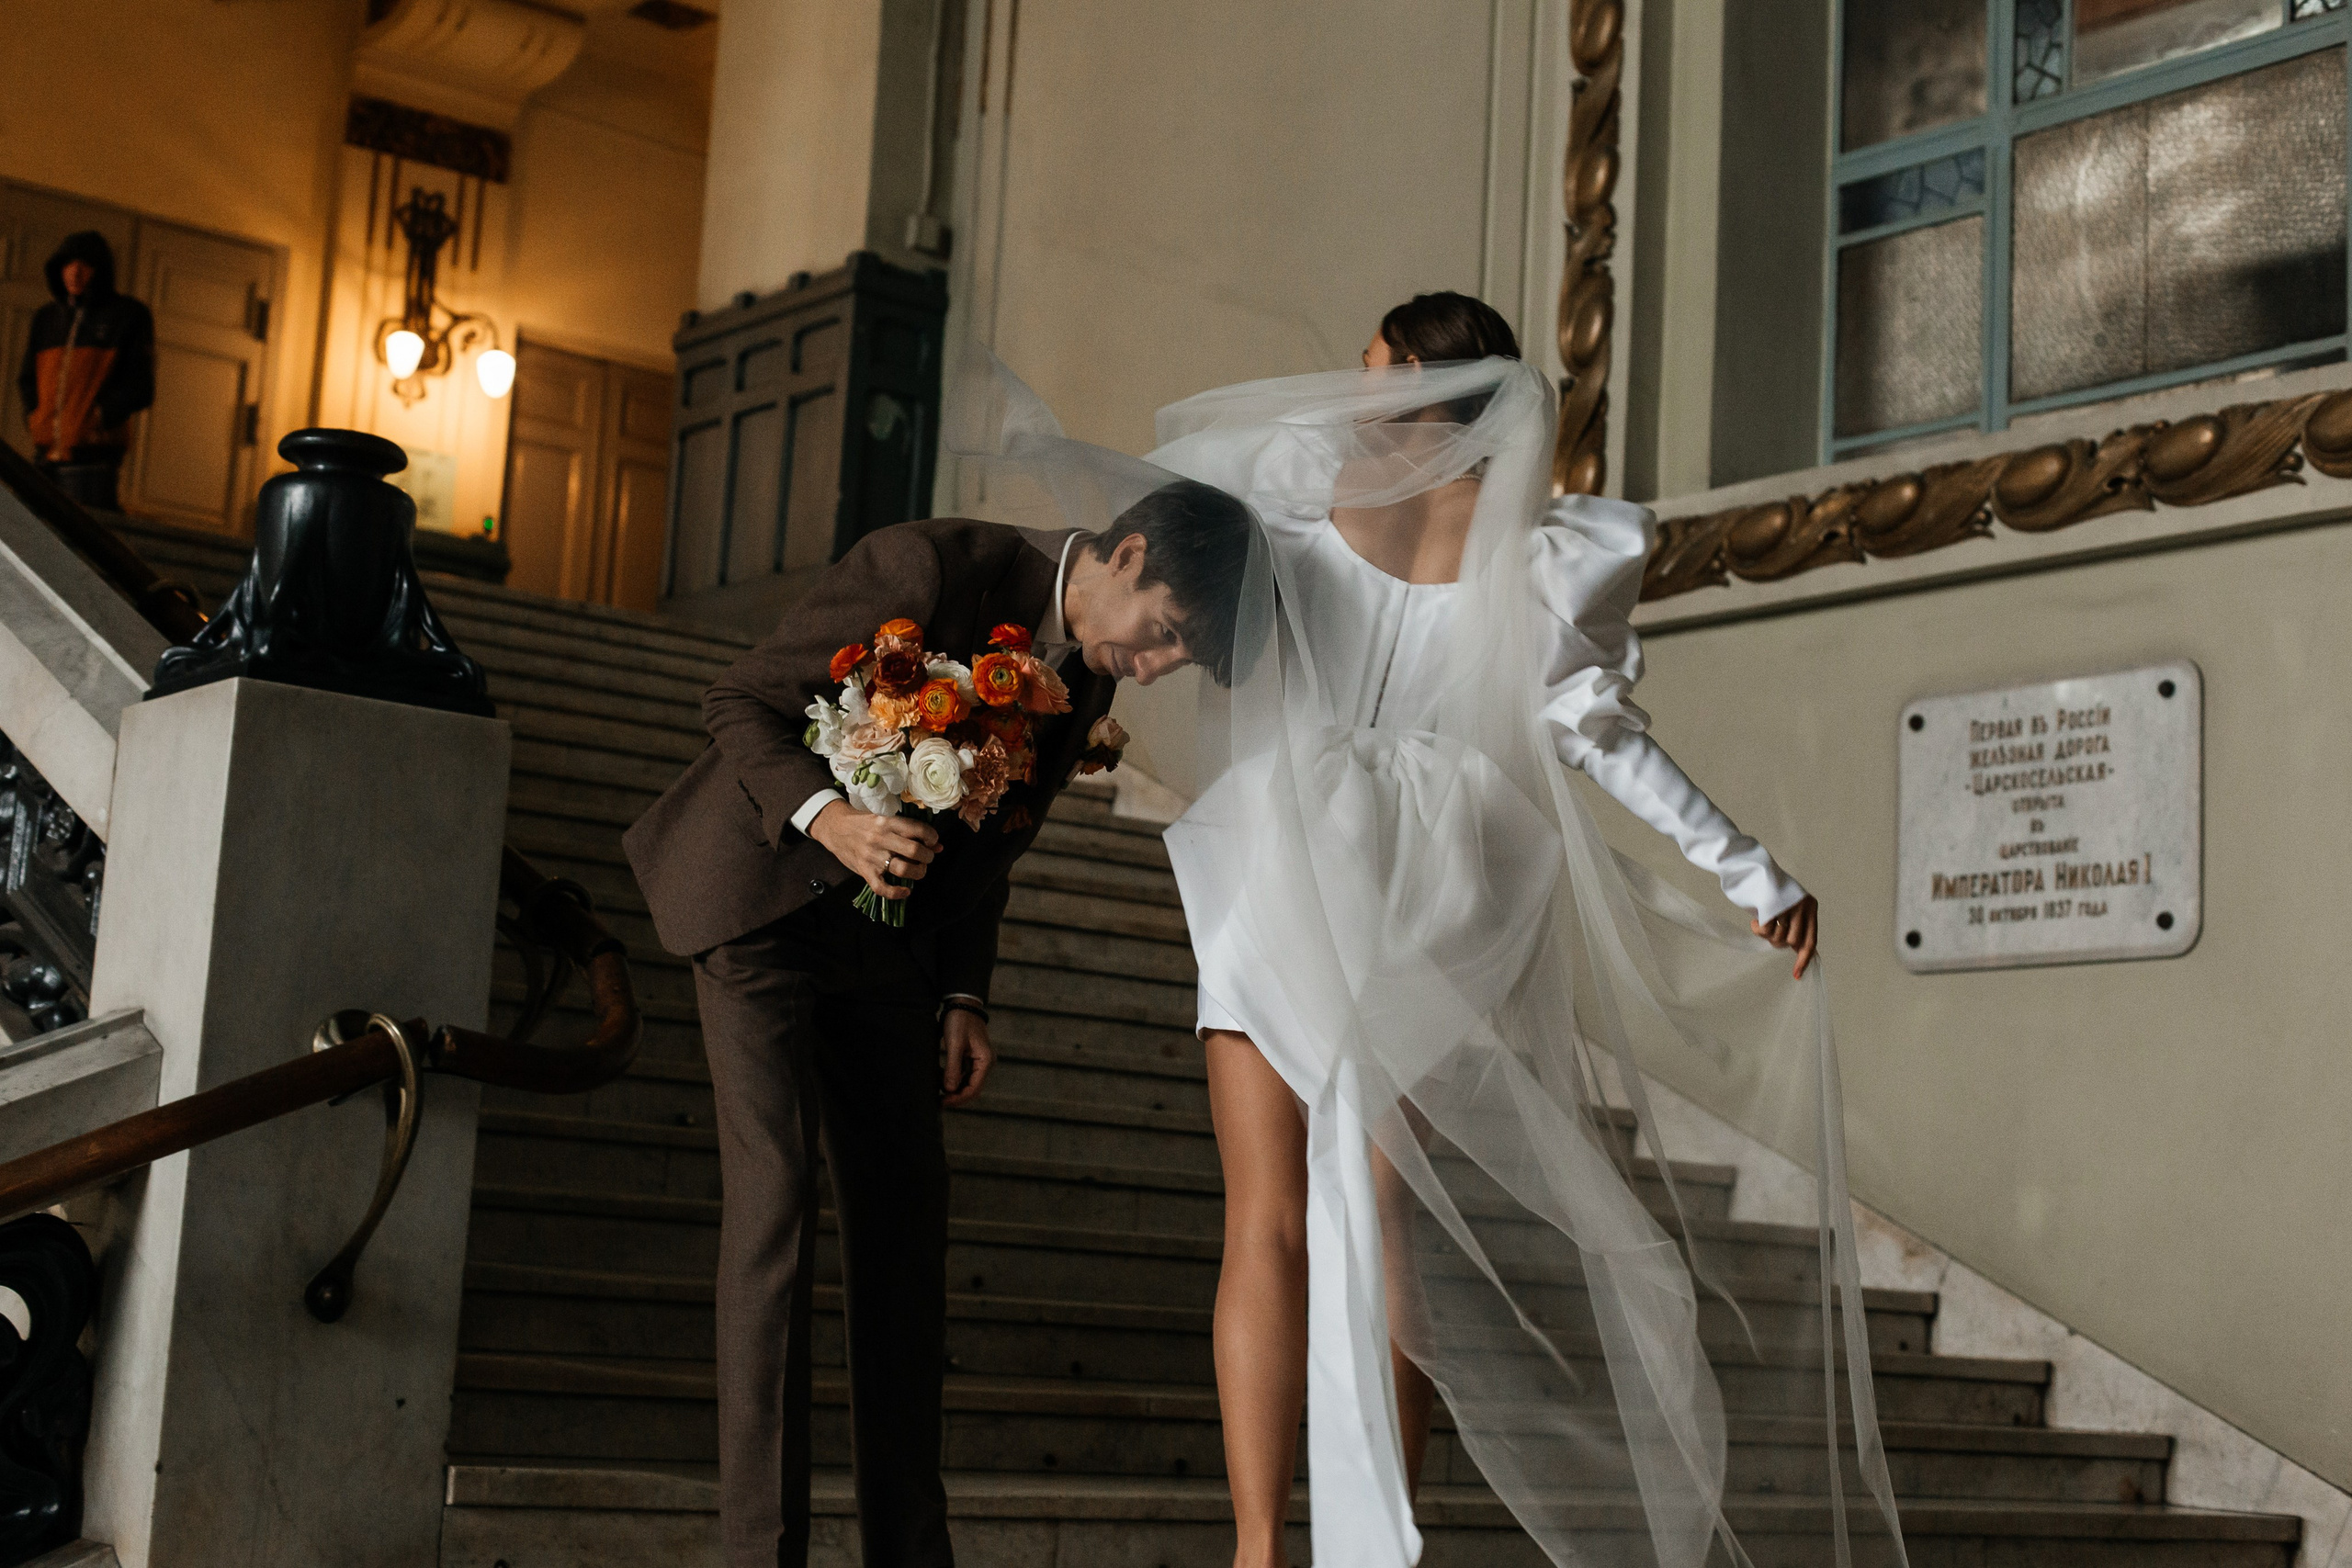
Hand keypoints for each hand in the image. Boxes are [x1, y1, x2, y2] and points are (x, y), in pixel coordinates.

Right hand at [807, 800, 938, 901]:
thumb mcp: (886, 820)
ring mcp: (872, 856)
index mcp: (887, 822)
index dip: (932, 838)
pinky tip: (906, 891)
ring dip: (918, 873)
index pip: (919, 829)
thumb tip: (938, 846)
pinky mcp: (864, 871)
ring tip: (918, 870)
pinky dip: (896, 893)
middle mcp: (881, 838)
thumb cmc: (863, 823)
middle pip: (914, 851)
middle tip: (926, 857)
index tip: (933, 842)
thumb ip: (910, 831)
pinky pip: (882, 888)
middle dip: (927, 857)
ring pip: (903, 870)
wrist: (835, 827)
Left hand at [941, 1008, 993, 1106]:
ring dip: (955, 1089)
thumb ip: (952, 1067)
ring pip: (967, 1083)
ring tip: (938, 1093)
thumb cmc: (960, 1021)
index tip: (943, 1102)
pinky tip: (941, 1081)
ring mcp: (979, 1061)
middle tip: (939, 1102)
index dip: (959, 1098)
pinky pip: (964, 1074)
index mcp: (985, 1060)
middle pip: (972, 1088)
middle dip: (957, 1096)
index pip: (974, 1088)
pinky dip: (954, 1080)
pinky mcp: (971, 1058)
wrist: (962, 1004)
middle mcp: (985, 1063)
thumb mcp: (954, 1044)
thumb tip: (949, 1089)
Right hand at [1752, 894, 1819, 978]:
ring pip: (1779, 937)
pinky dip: (1758, 929)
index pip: (1811, 940)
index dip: (1803, 959)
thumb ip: (1795, 925)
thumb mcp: (1789, 906)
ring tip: (1760, 921)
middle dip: (1778, 942)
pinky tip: (1755, 920)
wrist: (1753, 867)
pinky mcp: (1773, 905)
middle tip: (1768, 930)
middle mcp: (1803, 907)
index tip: (1797, 975)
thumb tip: (1798, 949)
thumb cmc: (1769, 889)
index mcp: (1810, 907)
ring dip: (1767, 935)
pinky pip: (1766, 931)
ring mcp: (1788, 906)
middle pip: (1793, 942)